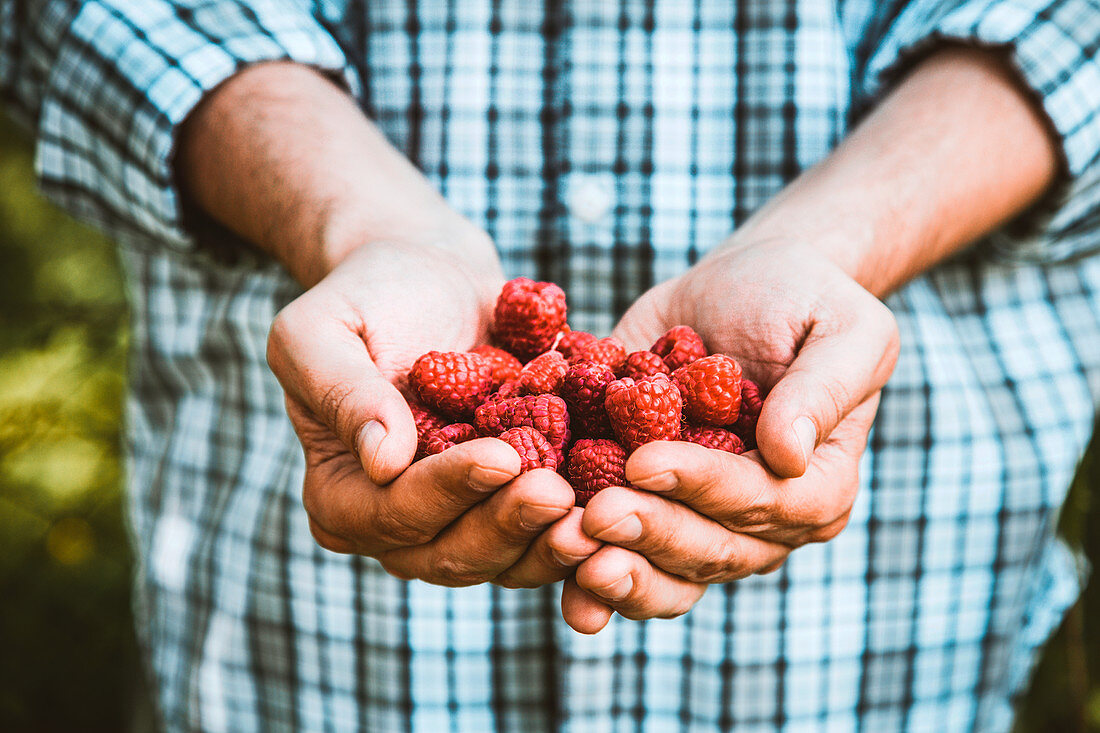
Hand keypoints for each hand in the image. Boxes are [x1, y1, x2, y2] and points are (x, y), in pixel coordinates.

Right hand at [267, 238, 586, 586]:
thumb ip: (343, 391)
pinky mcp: (512, 507)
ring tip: (601, 510)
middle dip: (509, 525)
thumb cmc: (368, 295)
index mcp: (342, 496)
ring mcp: (461, 523)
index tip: (503, 457)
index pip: (393, 512)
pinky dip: (584, 523)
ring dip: (553, 541)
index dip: (448, 491)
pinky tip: (624, 500)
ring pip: (508, 556)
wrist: (434, 278)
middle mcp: (399, 527)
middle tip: (561, 494)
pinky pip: (547, 532)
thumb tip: (383, 460)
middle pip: (453, 551)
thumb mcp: (323, 329)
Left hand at [561, 241, 898, 631]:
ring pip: (664, 571)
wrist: (742, 288)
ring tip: (562, 549)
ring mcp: (700, 521)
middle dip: (650, 533)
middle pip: (711, 549)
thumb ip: (823, 388)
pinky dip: (580, 569)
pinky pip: (619, 551)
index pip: (766, 502)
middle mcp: (761, 520)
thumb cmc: (802, 301)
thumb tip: (787, 452)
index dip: (706, 488)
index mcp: (817, 485)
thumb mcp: (844, 328)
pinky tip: (546, 562)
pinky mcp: (648, 506)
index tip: (645, 461)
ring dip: (613, 571)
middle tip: (593, 516)